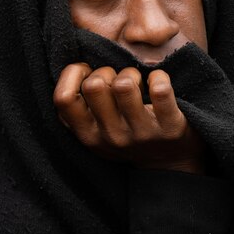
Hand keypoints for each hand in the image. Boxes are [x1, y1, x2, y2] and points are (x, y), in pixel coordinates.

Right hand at [53, 63, 205, 173]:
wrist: (169, 165)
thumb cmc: (125, 136)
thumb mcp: (95, 131)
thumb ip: (79, 108)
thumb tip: (73, 69)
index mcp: (88, 134)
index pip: (64, 98)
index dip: (72, 74)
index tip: (87, 71)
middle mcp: (112, 136)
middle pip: (93, 85)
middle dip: (105, 71)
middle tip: (115, 80)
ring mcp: (141, 133)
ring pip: (124, 84)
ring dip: (131, 74)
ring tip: (136, 82)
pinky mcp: (169, 127)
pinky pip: (160, 89)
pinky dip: (159, 77)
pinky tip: (156, 81)